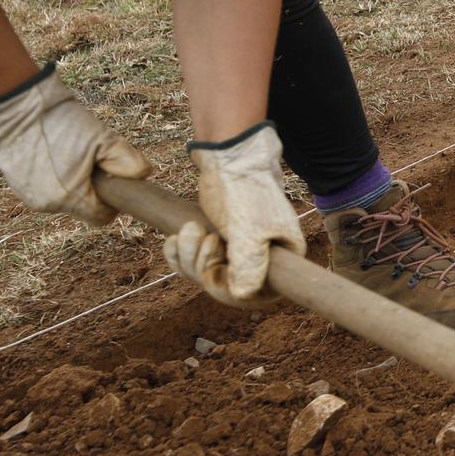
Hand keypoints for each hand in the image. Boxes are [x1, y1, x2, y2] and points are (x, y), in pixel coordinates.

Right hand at [0, 62, 150, 224]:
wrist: (16, 109)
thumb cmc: (59, 122)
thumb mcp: (102, 137)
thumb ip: (126, 159)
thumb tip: (143, 175)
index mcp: (69, 198)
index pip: (101, 217)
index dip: (112, 201)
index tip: (112, 178)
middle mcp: (47, 204)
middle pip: (83, 206)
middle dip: (92, 187)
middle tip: (90, 158)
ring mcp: (29, 196)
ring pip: (64, 197)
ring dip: (72, 181)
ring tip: (69, 151)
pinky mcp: (18, 185)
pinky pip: (45, 188)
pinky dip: (54, 176)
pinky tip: (52, 152)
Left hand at [163, 122, 304, 307]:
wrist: (230, 160)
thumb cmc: (247, 192)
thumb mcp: (250, 230)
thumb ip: (251, 265)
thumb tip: (245, 295)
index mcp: (282, 257)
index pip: (261, 294)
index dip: (233, 292)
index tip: (216, 274)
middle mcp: (261, 258)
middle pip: (228, 287)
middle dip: (205, 267)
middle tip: (205, 239)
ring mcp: (236, 251)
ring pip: (207, 275)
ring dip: (190, 257)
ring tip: (190, 230)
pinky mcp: (214, 242)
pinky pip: (192, 264)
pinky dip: (179, 255)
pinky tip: (173, 240)